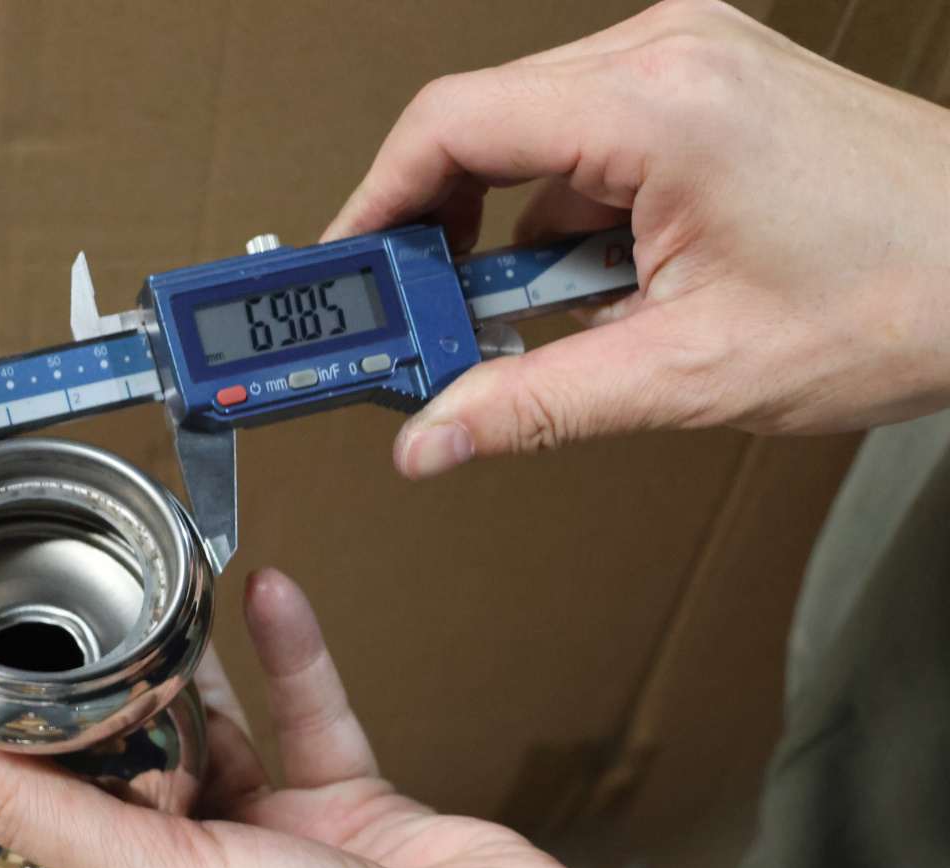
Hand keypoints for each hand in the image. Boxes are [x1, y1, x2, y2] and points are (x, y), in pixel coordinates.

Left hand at [0, 568, 712, 867]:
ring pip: (215, 744)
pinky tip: (267, 599)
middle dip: (102, 720)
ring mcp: (278, 859)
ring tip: (160, 610)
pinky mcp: (351, 817)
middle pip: (121, 795)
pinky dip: (290, 657)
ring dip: (193, 676)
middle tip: (72, 644)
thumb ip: (57, 825)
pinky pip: (307, 719)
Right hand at [323, 0, 949, 477]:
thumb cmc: (903, 294)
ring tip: (543, 316)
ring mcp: (688, 59)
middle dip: (436, 230)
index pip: (451, 125)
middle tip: (427, 320)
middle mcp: (667, 54)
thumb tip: (434, 437)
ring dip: (510, 230)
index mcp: (657, 106)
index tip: (348, 271)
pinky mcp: (704, 83)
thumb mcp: (692, 373)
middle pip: (479, 123)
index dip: (375, 202)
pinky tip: (600, 279)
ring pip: (529, 134)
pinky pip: (585, 138)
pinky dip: (566, 214)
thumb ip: (536, 407)